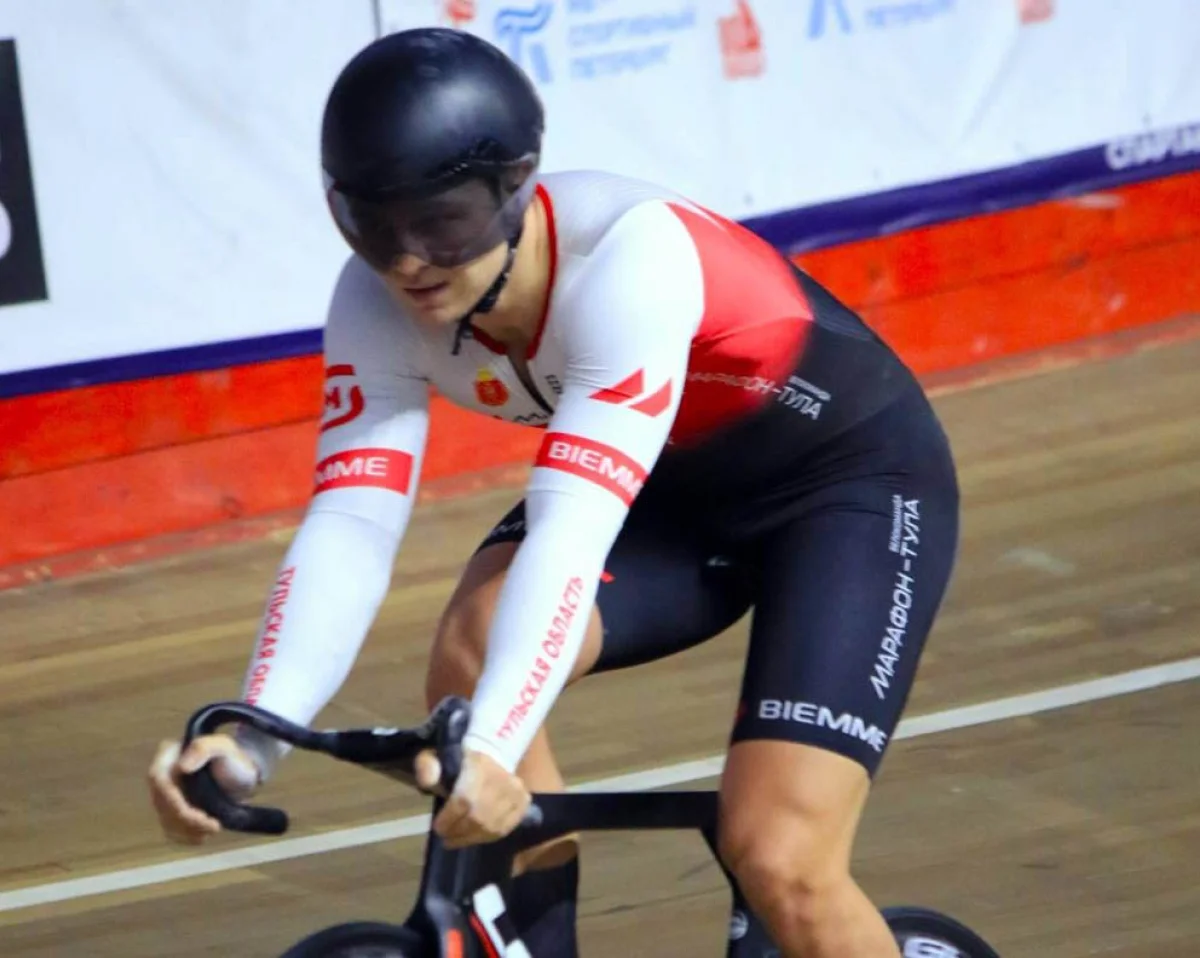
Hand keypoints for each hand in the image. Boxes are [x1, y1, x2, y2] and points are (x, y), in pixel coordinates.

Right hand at [147, 733, 260, 844]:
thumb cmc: (232, 757)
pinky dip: (186, 836)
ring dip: (187, 830)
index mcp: (168, 756)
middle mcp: (161, 776)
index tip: (193, 814)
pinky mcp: (171, 811)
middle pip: (161, 803)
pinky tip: (202, 837)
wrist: (241, 776)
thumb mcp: (224, 746)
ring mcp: (164, 795)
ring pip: (165, 818)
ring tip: (214, 829)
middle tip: (213, 826)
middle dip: (185, 819)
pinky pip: (171, 828)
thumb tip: (181, 767)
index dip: (171, 800)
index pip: (158, 779)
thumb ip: (204, 748)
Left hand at [416, 748, 530, 848]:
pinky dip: (488, 837)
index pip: (464, 800)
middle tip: (446, 837)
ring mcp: (516, 793)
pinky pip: (505, 828)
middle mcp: (502, 779)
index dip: (449, 819)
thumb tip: (427, 782)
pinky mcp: (523, 802)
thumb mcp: (437, 754)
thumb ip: (427, 765)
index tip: (438, 828)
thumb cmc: (463, 757)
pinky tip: (476, 837)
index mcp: (479, 764)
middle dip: (458, 832)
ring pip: (492, 826)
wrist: (496, 750)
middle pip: (478, 817)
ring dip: (471, 838)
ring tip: (457, 840)